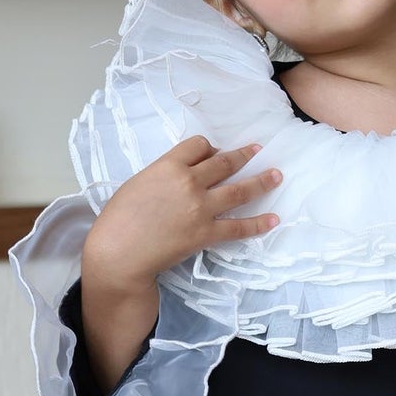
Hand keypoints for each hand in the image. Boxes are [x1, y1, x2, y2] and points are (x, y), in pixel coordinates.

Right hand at [85, 135, 282, 288]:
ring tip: (276, 175)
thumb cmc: (119, 218)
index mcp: (168, 165)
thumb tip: (183, 174)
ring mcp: (200, 208)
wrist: (119, 250)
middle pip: (224, 163)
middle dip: (244, 155)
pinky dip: (258, 224)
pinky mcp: (205, 233)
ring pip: (238, 190)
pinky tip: (273, 219)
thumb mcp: (138, 183)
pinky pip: (237, 227)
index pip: (198, 145)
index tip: (214, 152)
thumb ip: (163, 175)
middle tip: (258, 150)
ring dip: (261, 181)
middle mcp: (189, 182)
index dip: (209, 148)